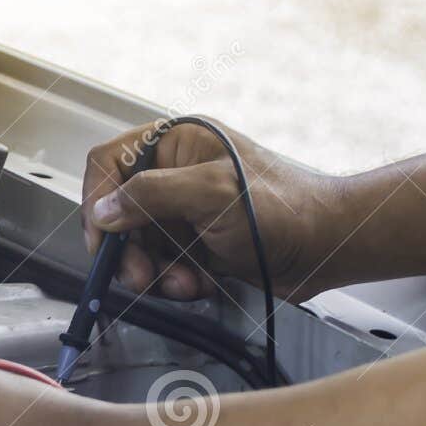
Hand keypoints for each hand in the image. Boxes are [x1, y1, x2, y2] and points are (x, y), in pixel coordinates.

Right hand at [82, 118, 347, 299]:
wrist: (328, 248)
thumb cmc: (286, 210)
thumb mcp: (212, 194)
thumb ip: (150, 196)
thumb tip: (104, 211)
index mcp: (176, 143)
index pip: (108, 163)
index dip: (97, 200)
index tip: (102, 238)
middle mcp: (173, 173)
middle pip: (117, 211)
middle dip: (127, 250)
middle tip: (140, 276)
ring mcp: (182, 209)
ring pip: (135, 245)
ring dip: (152, 272)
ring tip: (182, 283)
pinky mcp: (192, 241)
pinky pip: (159, 264)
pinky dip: (171, 280)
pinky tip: (197, 283)